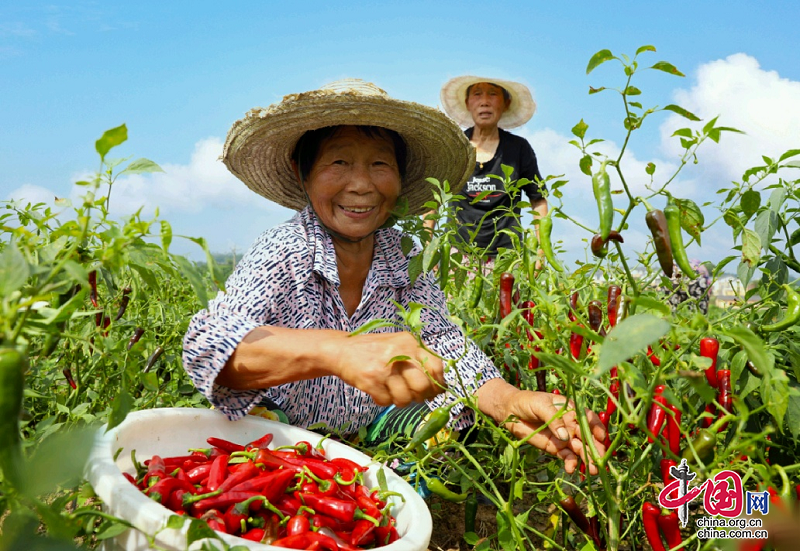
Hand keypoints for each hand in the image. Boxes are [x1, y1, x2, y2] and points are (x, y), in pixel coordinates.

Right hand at [328, 332, 445, 407]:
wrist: (341, 349)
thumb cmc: (374, 350)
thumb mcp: (398, 345)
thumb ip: (417, 360)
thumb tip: (438, 388)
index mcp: (410, 342)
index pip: (436, 366)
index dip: (437, 383)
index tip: (433, 391)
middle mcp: (399, 353)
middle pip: (423, 386)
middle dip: (420, 396)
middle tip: (413, 395)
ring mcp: (384, 368)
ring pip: (405, 398)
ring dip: (401, 401)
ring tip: (392, 392)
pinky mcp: (371, 381)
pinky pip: (387, 402)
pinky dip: (384, 401)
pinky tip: (379, 391)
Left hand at [485, 385, 605, 474]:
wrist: (510, 411)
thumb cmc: (527, 402)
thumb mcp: (541, 405)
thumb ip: (554, 419)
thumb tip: (565, 436)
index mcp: (571, 410)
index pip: (588, 419)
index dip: (596, 428)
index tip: (601, 438)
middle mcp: (571, 425)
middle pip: (586, 437)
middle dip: (595, 449)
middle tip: (600, 460)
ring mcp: (563, 438)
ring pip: (579, 449)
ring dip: (586, 459)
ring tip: (592, 470)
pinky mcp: (555, 448)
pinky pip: (566, 457)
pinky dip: (570, 463)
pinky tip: (571, 469)